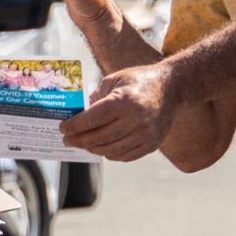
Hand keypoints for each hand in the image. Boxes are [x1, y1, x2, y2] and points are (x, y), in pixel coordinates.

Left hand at [61, 60, 180, 160]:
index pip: (92, 119)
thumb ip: (96, 98)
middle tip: (67, 140)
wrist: (172, 88)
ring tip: (82, 145)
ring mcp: (145, 134)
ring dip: (92, 149)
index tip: (63, 128)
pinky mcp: (152, 144)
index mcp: (123, 101)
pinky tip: (100, 149)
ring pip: (110, 150)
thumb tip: (79, 116)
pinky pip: (125, 155)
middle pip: (99, 137)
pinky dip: (110, 154)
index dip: (74, 126)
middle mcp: (135, 120)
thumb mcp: (115, 80)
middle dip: (79, 140)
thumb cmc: (139, 81)